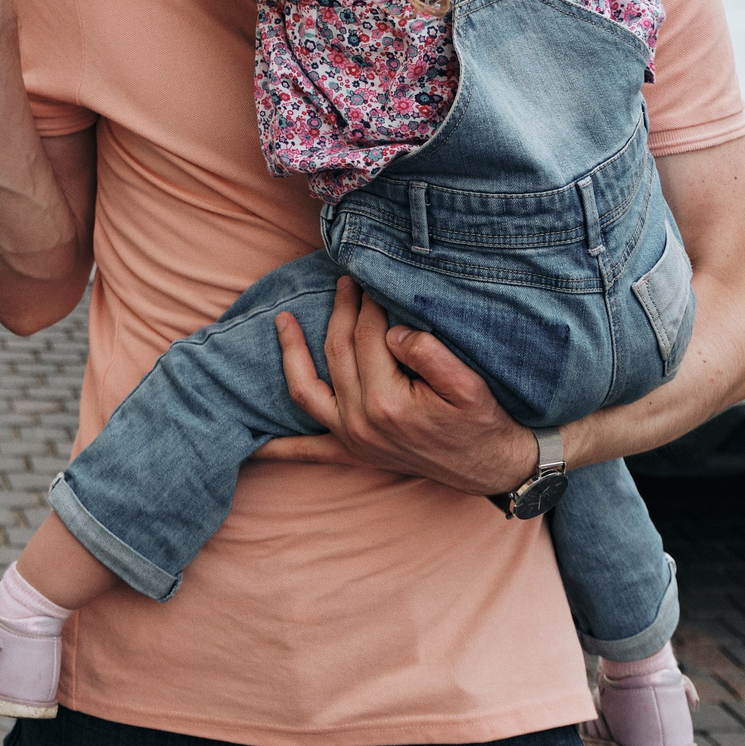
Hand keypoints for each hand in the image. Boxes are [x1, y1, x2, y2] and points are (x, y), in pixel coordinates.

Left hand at [249, 277, 534, 496]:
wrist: (493, 468)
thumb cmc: (484, 423)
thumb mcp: (470, 386)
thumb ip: (431, 354)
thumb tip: (393, 329)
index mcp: (387, 401)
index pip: (367, 335)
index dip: (368, 302)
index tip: (370, 277)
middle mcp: (360, 421)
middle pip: (337, 351)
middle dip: (339, 310)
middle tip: (345, 280)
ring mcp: (352, 439)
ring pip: (306, 389)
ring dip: (291, 353)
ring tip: (283, 321)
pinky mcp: (352, 453)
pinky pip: (305, 451)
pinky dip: (277, 447)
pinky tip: (252, 441)